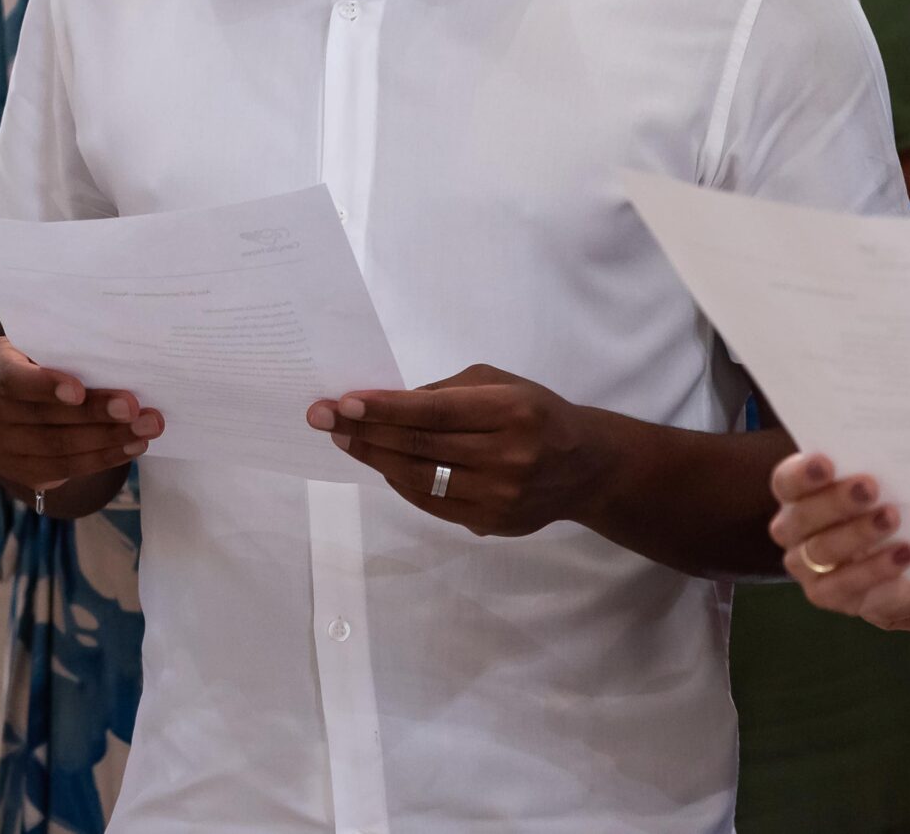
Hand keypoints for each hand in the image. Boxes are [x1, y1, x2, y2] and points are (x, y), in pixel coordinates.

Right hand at [0, 337, 158, 494]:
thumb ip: (64, 349)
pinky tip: (130, 446)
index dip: (44, 385)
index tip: (79, 390)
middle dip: (95, 413)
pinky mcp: (16, 471)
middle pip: (42, 417)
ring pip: (57, 447)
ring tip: (146, 428)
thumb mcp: (38, 344)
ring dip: (108, 439)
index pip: (10, 378)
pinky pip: (64, 469)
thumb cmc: (38, 359)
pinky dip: (102, 458)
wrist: (17, 399)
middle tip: (135, 408)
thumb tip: (119, 356)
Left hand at [308, 364, 611, 536]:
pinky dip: (400, 482)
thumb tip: (388, 405)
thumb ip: (447, 392)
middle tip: (324, 418)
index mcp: (511, 412)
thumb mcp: (500, 384)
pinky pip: (431, 503)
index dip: (386, 409)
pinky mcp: (490, 524)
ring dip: (375, 458)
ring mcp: (498, 496)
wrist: (584, 467)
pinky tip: (381, 464)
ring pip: (419, 479)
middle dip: (366, 431)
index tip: (344, 403)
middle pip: (421, 447)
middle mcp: (507, 456)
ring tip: (344, 439)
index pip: (435, 412)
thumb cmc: (536, 412)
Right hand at [768, 451, 909, 629]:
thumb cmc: (885, 505)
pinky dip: (875, 569)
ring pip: (820, 551)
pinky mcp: (826, 594)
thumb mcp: (883, 483)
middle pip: (801, 517)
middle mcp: (792, 530)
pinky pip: (844, 585)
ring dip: (857, 534)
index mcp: (797, 494)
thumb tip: (902, 445)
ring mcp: (805, 566)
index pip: (786, 481)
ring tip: (892, 518)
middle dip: (836, 501)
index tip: (828, 462)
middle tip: (871, 486)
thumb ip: (878, 466)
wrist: (906, 558)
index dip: (802, 473)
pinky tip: (905, 554)